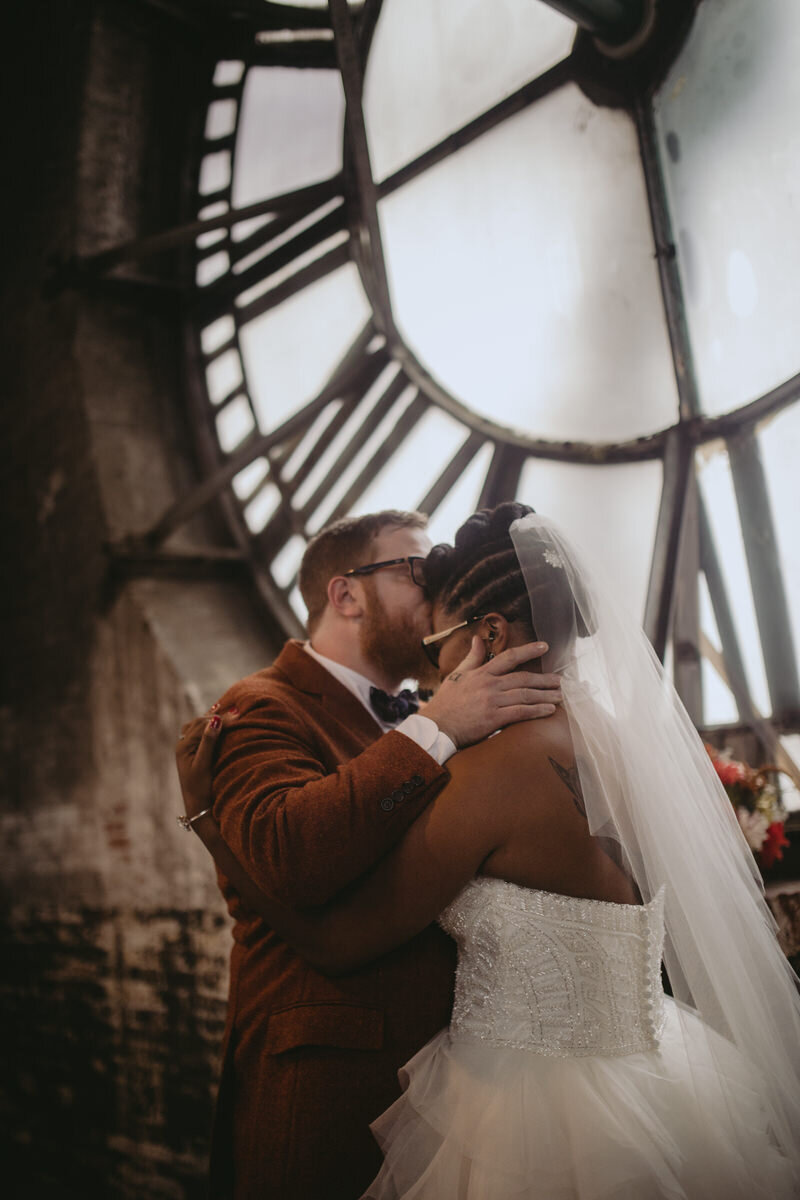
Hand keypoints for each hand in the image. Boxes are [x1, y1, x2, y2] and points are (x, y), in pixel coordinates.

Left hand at [175, 707, 238, 821]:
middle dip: (217, 716)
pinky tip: (215, 722)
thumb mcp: (204, 764)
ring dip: (211, 718)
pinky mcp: (192, 753)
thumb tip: (216, 720)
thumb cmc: (200, 788)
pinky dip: (208, 725)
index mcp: (183, 746)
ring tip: (225, 711)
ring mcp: (186, 748)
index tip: (238, 715)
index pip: (204, 726)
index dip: (221, 719)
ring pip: (198, 725)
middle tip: (236, 711)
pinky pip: (199, 732)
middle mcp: (182, 744)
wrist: (197, 806)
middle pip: (200, 723)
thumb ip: (208, 741)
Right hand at [422, 638, 560, 748]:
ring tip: (559, 696)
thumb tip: (477, 639)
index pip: (509, 657)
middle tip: (560, 681)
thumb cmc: (446, 703)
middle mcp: (489, 684)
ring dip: (545, 696)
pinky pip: (520, 712)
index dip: (529, 650)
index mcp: (481, 673)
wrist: (436, 727)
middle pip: (523, 678)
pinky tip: (549, 711)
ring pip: (525, 695)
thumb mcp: (457, 675)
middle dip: (544, 679)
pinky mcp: (493, 718)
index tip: (545, 646)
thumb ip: (472, 658)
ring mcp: (492, 701)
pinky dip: (537, 711)